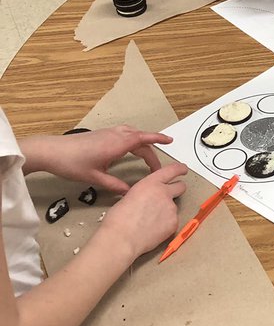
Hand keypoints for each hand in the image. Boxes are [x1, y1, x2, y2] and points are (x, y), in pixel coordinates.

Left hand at [29, 127, 172, 194]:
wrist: (51, 151)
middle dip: (151, 149)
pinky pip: (123, 133)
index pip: (143, 139)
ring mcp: (107, 133)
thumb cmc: (72, 164)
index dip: (158, 139)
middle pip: (140, 138)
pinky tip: (128, 148)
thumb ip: (115, 185)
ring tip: (148, 153)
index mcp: (117, 144)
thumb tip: (131, 192)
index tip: (171, 142)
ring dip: (142, 141)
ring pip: (131, 133)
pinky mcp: (101, 134)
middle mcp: (115, 135)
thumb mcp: (95, 178)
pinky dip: (132, 139)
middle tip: (156, 166)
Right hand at [99, 162, 187, 260]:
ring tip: (150, 222)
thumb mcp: (130, 196)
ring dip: (167, 211)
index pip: (172, 170)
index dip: (180, 169)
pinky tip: (153, 230)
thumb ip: (145, 193)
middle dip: (177, 189)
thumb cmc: (118, 219)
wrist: (122, 238)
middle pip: (181, 186)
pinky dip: (166, 224)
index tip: (183, 169)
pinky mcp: (174, 223)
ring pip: (174, 207)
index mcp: (151, 183)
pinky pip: (173, 221)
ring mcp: (171, 208)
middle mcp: (164, 193)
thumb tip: (148, 198)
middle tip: (170, 196)